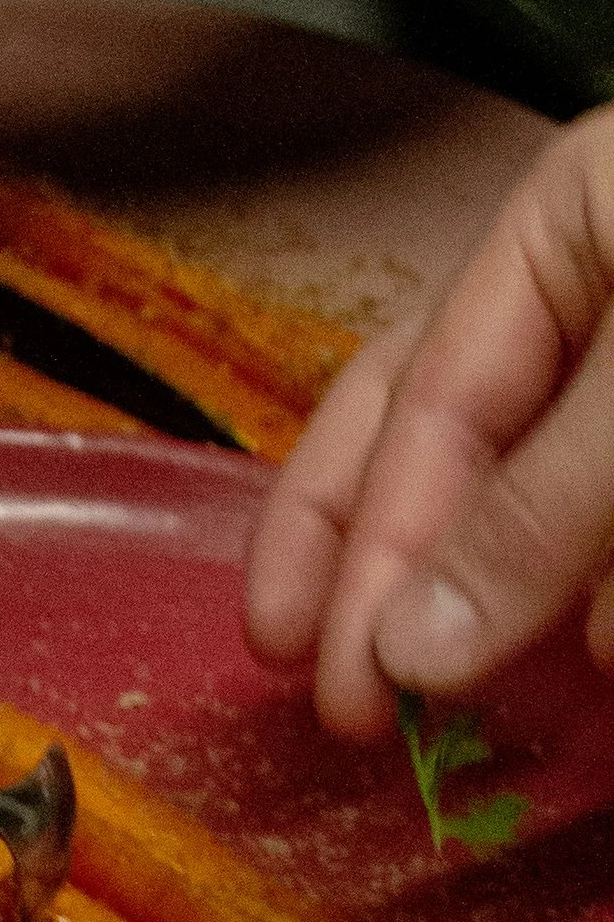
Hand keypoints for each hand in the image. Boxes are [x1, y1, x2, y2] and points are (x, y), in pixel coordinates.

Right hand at [247, 103, 613, 736]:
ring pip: (527, 496)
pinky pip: (603, 530)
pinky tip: (587, 659)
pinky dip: (592, 601)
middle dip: (376, 574)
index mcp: (564, 220)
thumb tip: (409, 653)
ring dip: (490, 600)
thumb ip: (546, 507)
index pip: (420, 402)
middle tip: (333, 701)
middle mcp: (591, 292)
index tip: (342, 682)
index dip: (368, 549)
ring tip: (459, 693)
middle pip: (436, 443)